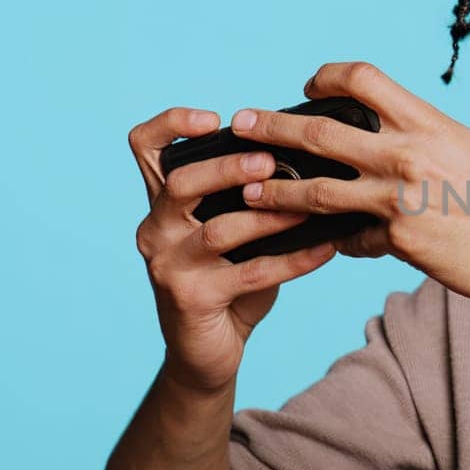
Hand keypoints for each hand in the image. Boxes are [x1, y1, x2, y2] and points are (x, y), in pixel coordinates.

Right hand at [128, 107, 338, 392]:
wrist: (206, 350)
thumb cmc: (226, 279)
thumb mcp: (230, 231)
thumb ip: (248, 197)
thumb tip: (307, 160)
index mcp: (162, 203)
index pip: (145, 147)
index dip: (172, 124)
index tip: (215, 119)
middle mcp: (155, 229)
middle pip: (181, 184)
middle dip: (228, 168)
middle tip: (269, 161)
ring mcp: (168, 266)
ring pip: (218, 231)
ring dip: (269, 216)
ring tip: (308, 206)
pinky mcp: (191, 300)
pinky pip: (250, 274)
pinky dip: (293, 260)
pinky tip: (325, 251)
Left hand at [228, 62, 469, 311]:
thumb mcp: (467, 150)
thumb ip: (422, 142)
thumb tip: (386, 141)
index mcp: (427, 121)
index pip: (361, 79)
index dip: (325, 78)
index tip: (306, 87)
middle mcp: (408, 153)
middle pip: (318, 132)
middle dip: (270, 129)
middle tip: (241, 126)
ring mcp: (400, 200)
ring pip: (317, 191)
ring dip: (276, 193)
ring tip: (248, 195)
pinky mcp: (401, 243)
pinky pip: (350, 239)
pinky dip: (333, 241)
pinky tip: (320, 246)